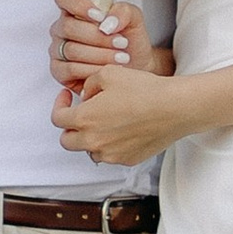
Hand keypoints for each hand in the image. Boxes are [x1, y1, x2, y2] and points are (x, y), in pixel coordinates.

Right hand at [49, 0, 174, 82]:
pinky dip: (91, 70)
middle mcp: (62, 29)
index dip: (78, 5)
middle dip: (98, 37)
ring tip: (120, 57)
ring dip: (99, 55)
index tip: (100, 16)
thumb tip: (107, 22)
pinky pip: (70, 69)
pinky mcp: (60, 71)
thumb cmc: (129, 41)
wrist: (136, 66)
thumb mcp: (134, 19)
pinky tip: (106, 70)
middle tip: (121, 43)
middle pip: (68, 27)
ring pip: (71, 50)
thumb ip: (123, 12)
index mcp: (75, 10)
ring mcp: (58, 50)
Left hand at [52, 62, 185, 170]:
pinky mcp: (128, 160)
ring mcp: (111, 154)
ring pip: (89, 150)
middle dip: (71, 126)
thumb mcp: (109, 73)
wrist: (175, 108)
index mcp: (84, 119)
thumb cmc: (144, 89)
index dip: (60, 105)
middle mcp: (94, 141)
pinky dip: (111, 144)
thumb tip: (86, 96)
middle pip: (68, 141)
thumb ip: (89, 84)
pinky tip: (124, 129)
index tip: (68, 98)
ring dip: (91, 137)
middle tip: (82, 113)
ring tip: (106, 121)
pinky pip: (110, 155)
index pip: (58, 119)